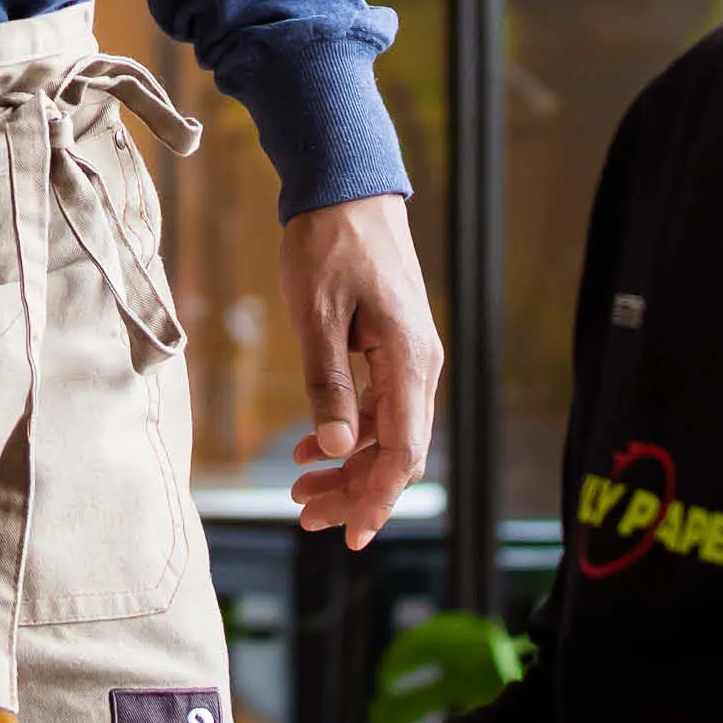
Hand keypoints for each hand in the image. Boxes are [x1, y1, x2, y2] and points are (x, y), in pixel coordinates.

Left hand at [277, 191, 442, 548]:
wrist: (346, 185)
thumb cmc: (328, 242)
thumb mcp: (316, 313)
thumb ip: (329, 382)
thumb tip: (338, 448)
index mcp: (409, 359)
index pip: (403, 451)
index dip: (377, 498)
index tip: (352, 536)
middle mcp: (419, 364)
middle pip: (398, 451)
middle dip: (355, 491)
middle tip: (306, 518)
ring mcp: (409, 356)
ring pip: (387, 433)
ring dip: (348, 466)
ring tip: (302, 493)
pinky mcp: (393, 346)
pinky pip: (379, 406)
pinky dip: (347, 432)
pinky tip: (310, 447)